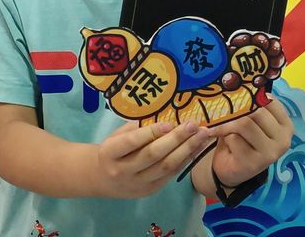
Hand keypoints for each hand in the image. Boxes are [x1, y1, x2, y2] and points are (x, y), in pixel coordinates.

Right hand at [95, 120, 210, 197]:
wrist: (102, 179)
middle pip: (153, 155)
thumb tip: (163, 115)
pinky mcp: (151, 190)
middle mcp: (124, 171)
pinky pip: (171, 174)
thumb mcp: (116, 135)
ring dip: (187, 150)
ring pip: (166, 167)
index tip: (170, 122)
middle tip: (193, 125)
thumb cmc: (112, 150)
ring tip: (201, 136)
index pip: (132, 142)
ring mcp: (138, 183)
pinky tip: (197, 148)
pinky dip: (186, 160)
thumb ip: (136, 128)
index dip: (151, 132)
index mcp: (110, 153)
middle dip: (176, 139)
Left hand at [208, 95, 292, 187]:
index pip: (269, 100)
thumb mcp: (247, 119)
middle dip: (235, 109)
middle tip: (219, 110)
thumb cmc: (240, 138)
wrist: (231, 167)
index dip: (249, 96)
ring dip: (227, 123)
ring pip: (244, 123)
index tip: (234, 96)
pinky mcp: (253, 163)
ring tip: (220, 126)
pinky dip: (223, 136)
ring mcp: (270, 153)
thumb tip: (234, 84)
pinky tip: (223, 142)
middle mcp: (283, 139)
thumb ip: (247, 105)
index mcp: (285, 124)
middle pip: (256, 111)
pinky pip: (233, 138)